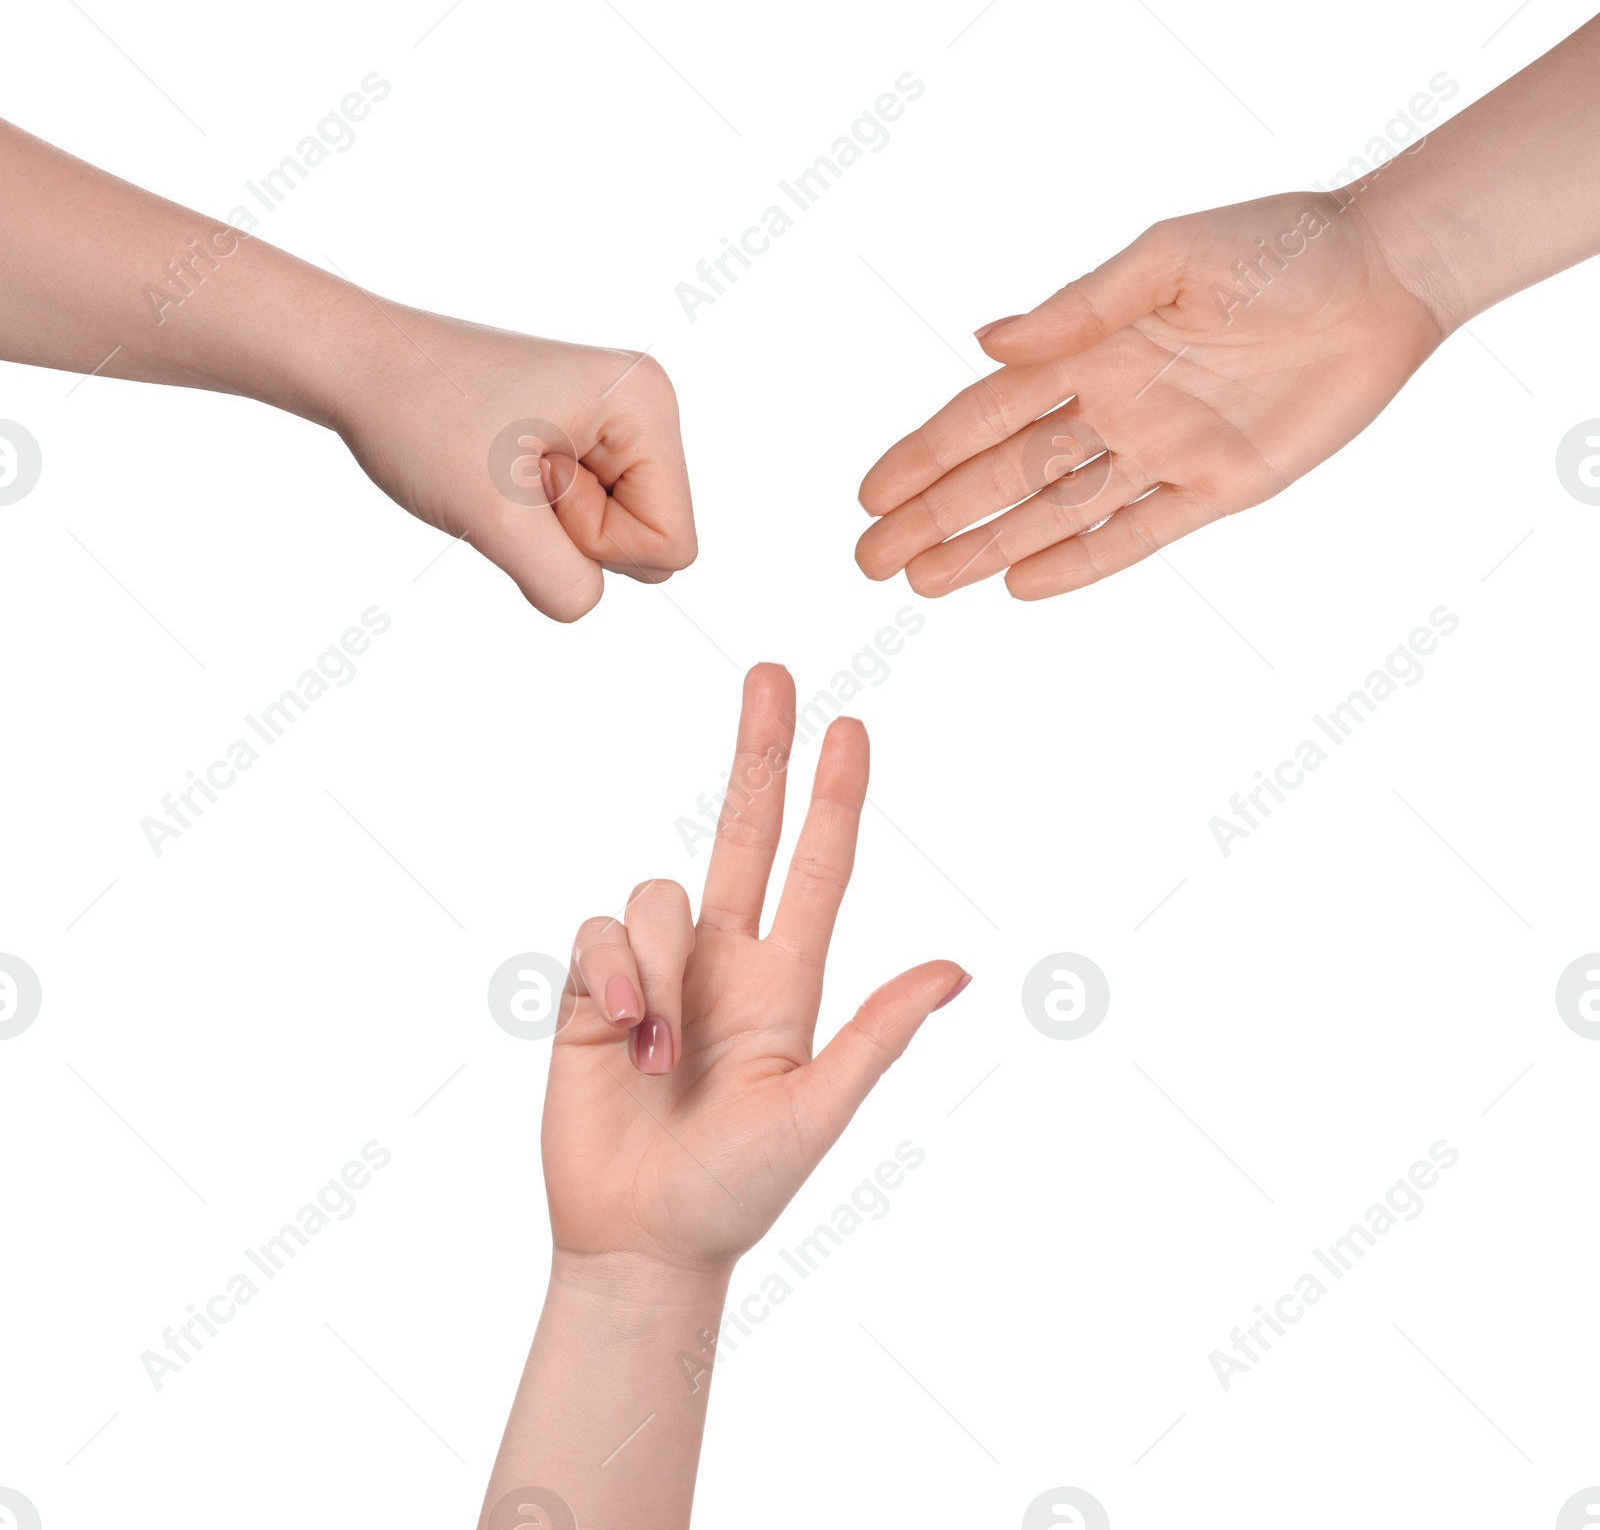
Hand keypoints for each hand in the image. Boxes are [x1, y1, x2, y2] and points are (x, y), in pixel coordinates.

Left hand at [335, 304, 696, 621]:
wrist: (356, 364)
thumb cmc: (419, 418)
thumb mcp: (494, 518)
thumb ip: (561, 581)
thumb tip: (584, 600)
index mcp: (646, 404)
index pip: (670, 543)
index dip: (596, 541)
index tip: (532, 484)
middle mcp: (645, 406)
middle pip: (656, 541)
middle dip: (579, 533)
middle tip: (516, 477)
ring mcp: (618, 421)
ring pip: (624, 537)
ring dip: (557, 528)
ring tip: (508, 472)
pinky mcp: (588, 437)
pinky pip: (595, 519)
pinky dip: (545, 517)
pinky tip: (508, 473)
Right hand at [542, 663, 967, 1275]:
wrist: (638, 1241)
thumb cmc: (735, 1191)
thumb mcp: (816, 1114)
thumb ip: (878, 1036)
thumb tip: (959, 969)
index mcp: (788, 982)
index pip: (819, 868)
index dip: (836, 797)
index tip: (850, 726)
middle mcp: (726, 958)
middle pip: (744, 828)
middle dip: (759, 750)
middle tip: (771, 671)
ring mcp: (660, 968)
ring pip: (657, 890)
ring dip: (657, 964)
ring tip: (659, 1054)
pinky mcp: (595, 985)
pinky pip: (599, 930)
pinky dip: (611, 973)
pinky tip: (620, 1034)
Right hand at [855, 190, 1446, 600]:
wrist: (1387, 277)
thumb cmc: (1280, 246)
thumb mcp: (1172, 257)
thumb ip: (1080, 306)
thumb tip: (986, 340)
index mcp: (1091, 350)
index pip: (984, 414)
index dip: (923, 455)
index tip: (869, 495)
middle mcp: (1112, 408)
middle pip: (1002, 475)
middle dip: (933, 518)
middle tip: (869, 562)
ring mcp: (1160, 455)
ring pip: (1053, 514)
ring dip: (986, 548)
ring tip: (924, 584)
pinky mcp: (1217, 490)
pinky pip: (1135, 537)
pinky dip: (1080, 564)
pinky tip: (1023, 586)